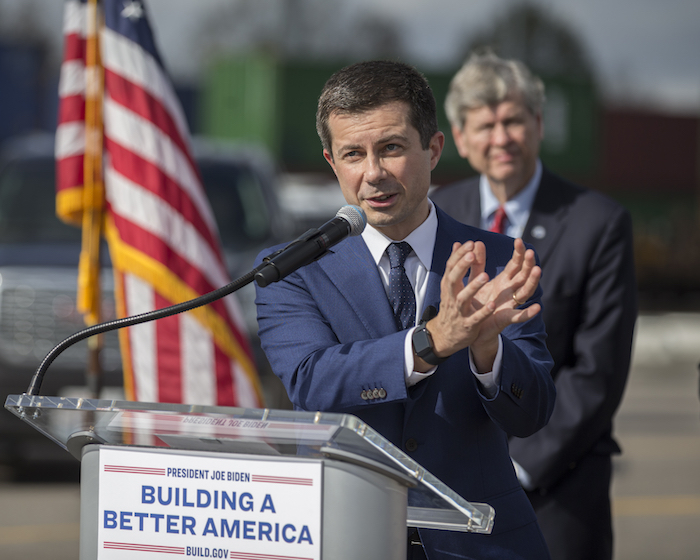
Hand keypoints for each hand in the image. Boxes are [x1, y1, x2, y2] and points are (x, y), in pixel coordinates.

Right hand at [418, 238, 540, 371]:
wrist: (444, 336)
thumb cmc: (452, 307)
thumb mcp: (452, 286)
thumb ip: (459, 265)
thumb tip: (458, 243)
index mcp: (449, 287)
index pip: (450, 268)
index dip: (459, 255)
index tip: (469, 243)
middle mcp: (451, 297)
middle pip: (453, 280)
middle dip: (461, 267)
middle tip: (472, 254)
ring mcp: (459, 312)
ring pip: (463, 298)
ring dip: (473, 287)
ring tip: (485, 276)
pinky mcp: (467, 326)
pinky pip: (475, 318)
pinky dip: (483, 312)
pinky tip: (493, 304)